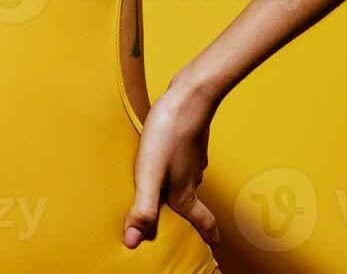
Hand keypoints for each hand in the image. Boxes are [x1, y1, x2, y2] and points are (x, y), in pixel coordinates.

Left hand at [122, 73, 222, 251]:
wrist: (189, 97)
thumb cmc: (167, 134)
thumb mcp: (149, 174)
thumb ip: (142, 208)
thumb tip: (132, 242)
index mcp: (185, 193)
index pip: (203, 222)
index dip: (209, 238)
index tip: (214, 249)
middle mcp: (193, 178)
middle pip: (194, 205)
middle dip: (192, 219)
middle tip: (186, 227)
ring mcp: (194, 158)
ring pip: (189, 182)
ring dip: (182, 191)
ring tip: (168, 195)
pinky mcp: (189, 140)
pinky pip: (184, 162)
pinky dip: (176, 169)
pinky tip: (165, 161)